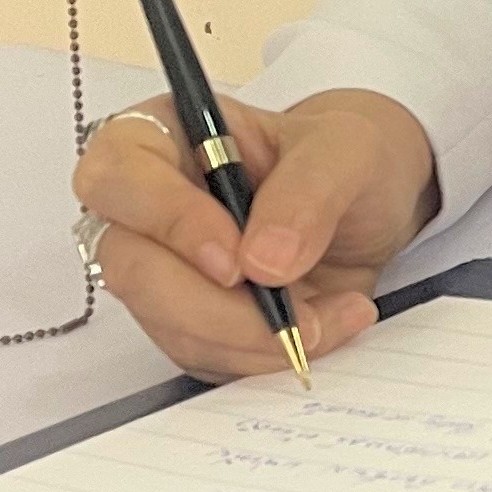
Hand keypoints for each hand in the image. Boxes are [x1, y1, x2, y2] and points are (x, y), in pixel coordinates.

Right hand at [75, 88, 440, 380]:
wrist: (371, 212)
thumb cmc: (346, 160)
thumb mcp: (350, 149)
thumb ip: (309, 190)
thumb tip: (263, 261)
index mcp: (163, 137)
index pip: (119, 176)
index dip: (168, 222)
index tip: (236, 262)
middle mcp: (146, 206)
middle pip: (130, 267)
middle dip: (213, 308)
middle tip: (293, 319)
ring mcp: (161, 268)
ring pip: (166, 323)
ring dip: (250, 339)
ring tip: (332, 318)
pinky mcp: (188, 321)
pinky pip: (204, 355)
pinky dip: (264, 355)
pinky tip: (326, 328)